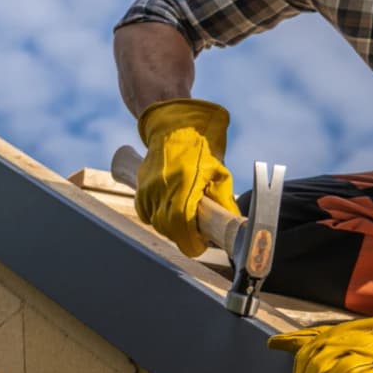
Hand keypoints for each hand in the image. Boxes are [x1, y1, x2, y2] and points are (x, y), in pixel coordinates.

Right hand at [135, 98, 240, 256]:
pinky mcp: (140, 188)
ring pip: (157, 223)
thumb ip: (223, 200)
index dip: (191, 242)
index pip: (181, 227)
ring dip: (172, 226)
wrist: (174, 128)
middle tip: (198, 232)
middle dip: (184, 235)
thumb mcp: (219, 172)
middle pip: (169, 229)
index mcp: (183, 185)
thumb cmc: (200, 148)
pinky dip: (159, 216)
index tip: (201, 245)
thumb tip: (231, 223)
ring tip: (186, 217)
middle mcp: (161, 189)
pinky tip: (171, 208)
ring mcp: (148, 189)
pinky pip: (147, 213)